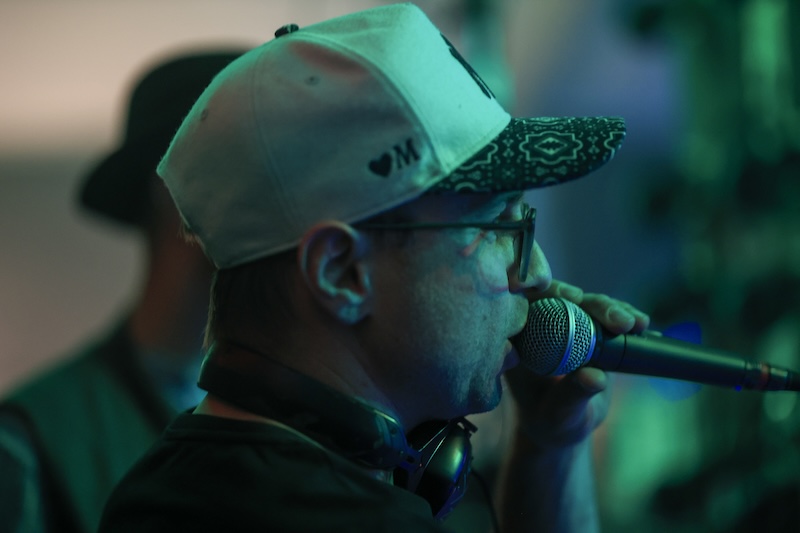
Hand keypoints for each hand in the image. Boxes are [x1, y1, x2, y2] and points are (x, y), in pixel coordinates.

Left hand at [504, 280, 649, 448]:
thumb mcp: (560, 415)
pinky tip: (643, 325)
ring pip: (588, 305)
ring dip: (613, 310)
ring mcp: (565, 327)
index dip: (549, 293)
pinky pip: (605, 317)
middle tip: (620, 322)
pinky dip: (624, 318)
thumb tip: (595, 377)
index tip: (575, 298)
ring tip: (637, 324)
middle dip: (593, 305)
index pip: (526, 303)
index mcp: (519, 342)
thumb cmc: (552, 423)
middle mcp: (539, 328)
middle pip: (563, 300)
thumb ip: (573, 395)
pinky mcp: (588, 331)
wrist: (565, 426)